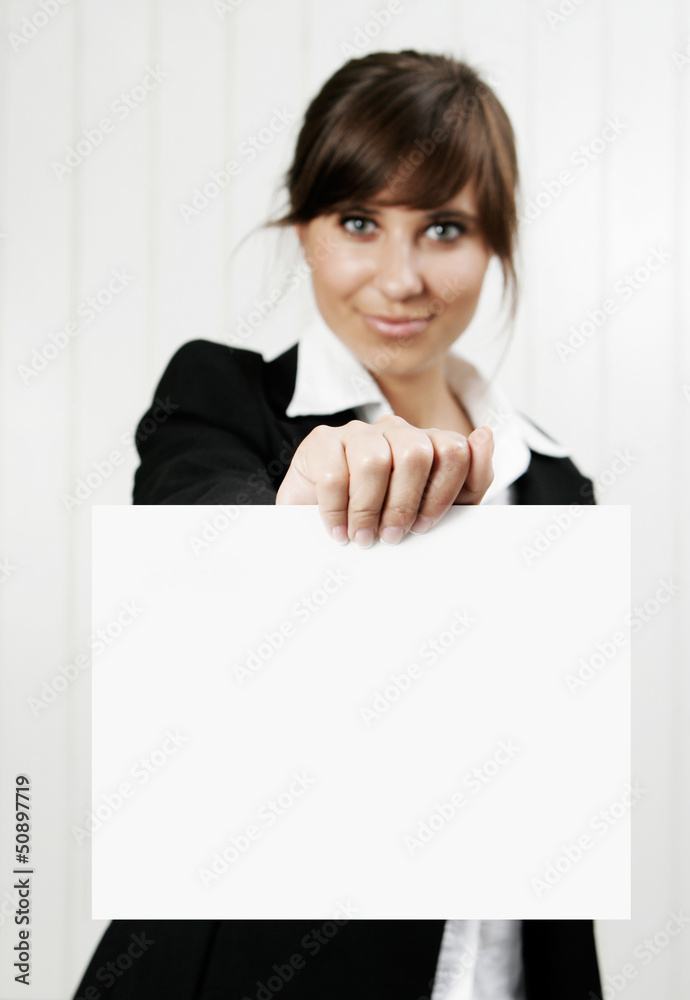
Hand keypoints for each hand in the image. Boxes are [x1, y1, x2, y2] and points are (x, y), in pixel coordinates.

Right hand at [275, 414, 493, 545]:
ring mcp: (357, 432)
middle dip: (405, 504)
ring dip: (368, 510)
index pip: (454, 451)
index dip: (443, 494)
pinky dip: (337, 510)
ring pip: (375, 462)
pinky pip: (335, 473)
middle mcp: (395, 431)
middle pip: (416, 454)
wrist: (324, 529)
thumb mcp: (439, 511)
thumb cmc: (385, 520)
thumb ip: (472, 479)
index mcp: (428, 443)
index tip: (424, 526)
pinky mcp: (321, 441)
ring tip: (362, 536)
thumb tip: (484, 434)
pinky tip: (338, 529)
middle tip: (392, 536)